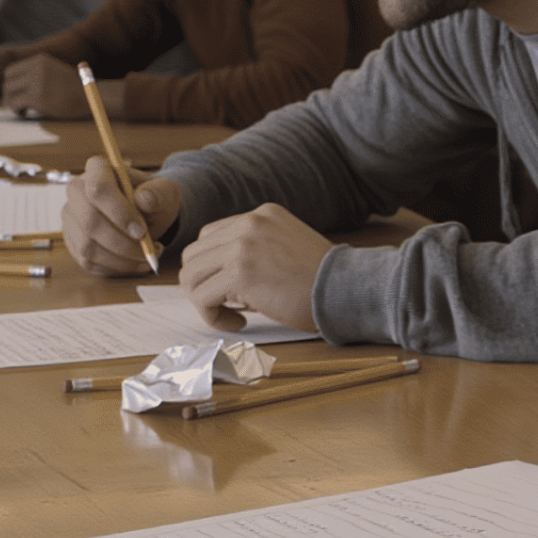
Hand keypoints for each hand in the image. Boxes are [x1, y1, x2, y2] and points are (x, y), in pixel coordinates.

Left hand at [1, 53, 90, 118]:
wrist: (93, 96)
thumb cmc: (75, 90)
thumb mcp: (54, 74)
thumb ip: (36, 76)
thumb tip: (10, 88)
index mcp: (40, 60)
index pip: (11, 70)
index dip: (12, 84)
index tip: (18, 94)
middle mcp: (36, 68)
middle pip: (7, 80)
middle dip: (9, 94)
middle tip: (18, 104)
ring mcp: (37, 81)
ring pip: (8, 92)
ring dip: (11, 103)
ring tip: (22, 109)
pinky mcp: (37, 96)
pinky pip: (15, 103)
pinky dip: (16, 110)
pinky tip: (25, 113)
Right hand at [63, 158, 181, 275]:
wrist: (148, 213)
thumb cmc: (154, 197)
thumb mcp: (164, 191)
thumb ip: (157, 193)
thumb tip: (144, 199)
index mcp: (98, 170)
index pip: (98, 189)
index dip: (118, 213)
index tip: (141, 231)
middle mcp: (76, 192)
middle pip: (89, 222)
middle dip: (122, 243)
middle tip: (148, 249)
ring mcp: (71, 218)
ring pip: (87, 246)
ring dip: (121, 259)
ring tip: (147, 256)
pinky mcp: (73, 241)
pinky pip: (88, 262)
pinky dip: (115, 268)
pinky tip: (135, 263)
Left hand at [180, 205, 329, 333]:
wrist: (346, 289)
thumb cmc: (322, 279)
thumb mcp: (286, 247)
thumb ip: (255, 250)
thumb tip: (218, 278)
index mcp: (262, 215)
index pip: (211, 236)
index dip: (213, 267)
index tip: (231, 289)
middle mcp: (249, 224)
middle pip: (193, 254)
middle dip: (202, 284)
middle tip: (225, 304)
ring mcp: (243, 246)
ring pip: (191, 276)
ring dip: (204, 301)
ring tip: (231, 315)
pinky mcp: (240, 273)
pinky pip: (202, 298)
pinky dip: (214, 317)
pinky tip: (238, 323)